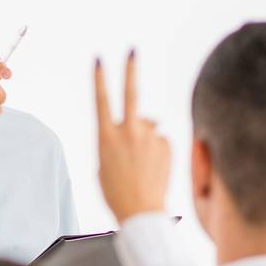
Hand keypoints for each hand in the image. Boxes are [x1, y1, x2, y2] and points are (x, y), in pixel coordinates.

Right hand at [94, 51, 169, 221]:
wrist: (141, 214)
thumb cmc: (117, 192)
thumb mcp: (105, 164)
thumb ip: (121, 138)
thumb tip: (148, 121)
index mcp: (106, 138)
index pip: (101, 100)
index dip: (99, 78)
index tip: (99, 58)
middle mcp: (128, 133)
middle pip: (131, 93)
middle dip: (131, 69)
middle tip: (133, 50)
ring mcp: (149, 138)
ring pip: (148, 125)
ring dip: (145, 137)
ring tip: (141, 164)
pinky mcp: (166, 145)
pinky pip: (160, 140)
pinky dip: (157, 150)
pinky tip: (153, 168)